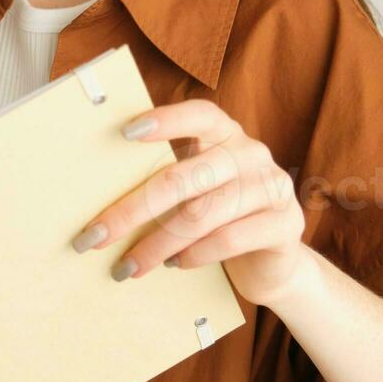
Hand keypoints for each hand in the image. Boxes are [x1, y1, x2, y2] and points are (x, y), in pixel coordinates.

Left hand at [75, 99, 316, 307]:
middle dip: (133, 210)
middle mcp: (251, 153)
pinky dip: (195, 254)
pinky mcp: (286, 224)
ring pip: (202, 214)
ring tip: (130, 265)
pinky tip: (175, 264)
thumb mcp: (196, 192)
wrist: (272, 262)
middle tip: (96, 236)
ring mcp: (272, 186)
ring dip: (158, 244)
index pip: (199, 115)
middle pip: (184, 177)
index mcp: (226, 134)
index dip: (166, 120)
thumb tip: (103, 200)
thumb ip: (169, 181)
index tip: (125, 132)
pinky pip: (230, 238)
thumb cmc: (219, 220)